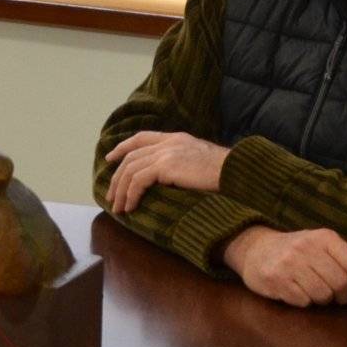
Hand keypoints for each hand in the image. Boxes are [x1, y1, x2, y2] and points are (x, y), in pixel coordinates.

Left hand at [102, 131, 230, 213]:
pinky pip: (138, 181)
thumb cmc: (225, 173)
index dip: (123, 147)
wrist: (236, 172)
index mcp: (176, 138)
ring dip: (121, 190)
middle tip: (111, 195)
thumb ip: (183, 163)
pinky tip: (130, 207)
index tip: (111, 158)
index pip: (141, 138)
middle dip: (117, 177)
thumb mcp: (200, 161)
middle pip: (131, 157)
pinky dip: (130, 195)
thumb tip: (170, 179)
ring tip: (118, 208)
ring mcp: (166, 152)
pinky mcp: (165, 166)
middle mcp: (168, 142)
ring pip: (131, 170)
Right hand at [223, 225, 346, 307]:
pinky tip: (298, 292)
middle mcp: (307, 247)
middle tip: (338, 296)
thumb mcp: (325, 250)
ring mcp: (289, 263)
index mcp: (324, 238)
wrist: (255, 249)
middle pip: (340, 283)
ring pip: (323, 295)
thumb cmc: (297, 251)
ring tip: (316, 292)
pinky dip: (305, 302)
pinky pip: (303, 301)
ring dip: (324, 300)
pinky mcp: (275, 279)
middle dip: (344, 296)